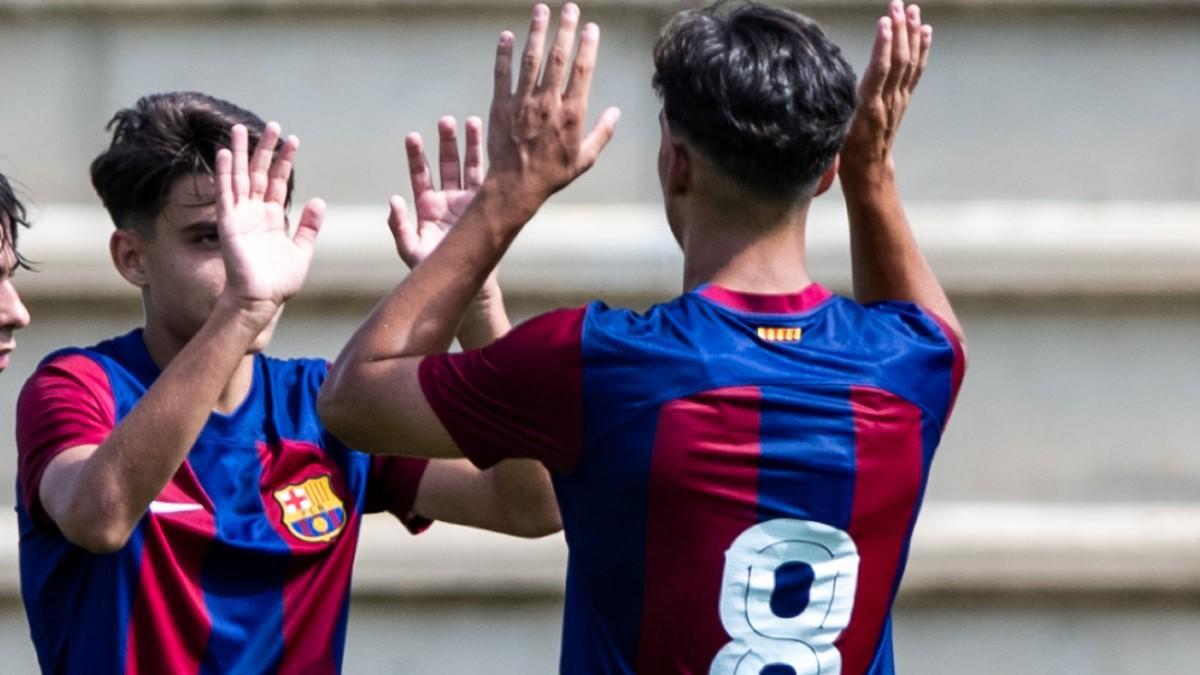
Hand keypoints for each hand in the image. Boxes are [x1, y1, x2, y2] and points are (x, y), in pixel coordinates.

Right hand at [215, 123, 325, 321]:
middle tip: (272, 125)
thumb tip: (319, 201)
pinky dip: (225, 173)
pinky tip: (225, 153)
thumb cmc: (279, 281)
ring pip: (240, 177)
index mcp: (273, 217)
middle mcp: (255, 212)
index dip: (285, 161)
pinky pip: (226, 194)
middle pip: (260, 173)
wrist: (261, 300)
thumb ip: (309, 227)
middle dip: (265, 149)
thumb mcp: (301, 251)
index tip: (293, 140)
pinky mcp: (228, 223)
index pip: (279, 182)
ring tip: (239, 128)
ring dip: (241, 153)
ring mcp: (240, 216)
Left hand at [389, 116, 483, 268]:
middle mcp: (448, 199)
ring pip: (469, 167)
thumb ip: (399, 227)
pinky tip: (496, 144)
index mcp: (427, 206)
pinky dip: (491, 163)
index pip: (420, 174)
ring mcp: (468, 202)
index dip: (416, 156)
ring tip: (471, 122)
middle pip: (446, 164)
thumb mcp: (411, 250)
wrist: (465, 284)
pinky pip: (488, 181)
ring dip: (470, 145)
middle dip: (446, 142)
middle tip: (446, 121)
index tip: (413, 137)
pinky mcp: (486, 207)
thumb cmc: (434, 270)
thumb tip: (393, 200)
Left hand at [484, 3, 620, 218]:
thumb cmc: (552, 175)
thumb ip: (602, 133)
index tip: (591, 28)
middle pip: (558, 57)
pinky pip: (502, 74)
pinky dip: (504, 54)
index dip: (588, 46)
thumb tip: (617, 112)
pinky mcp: (501, 106)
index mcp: (571, 114)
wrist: (516, 186)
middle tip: (569, 8)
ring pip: (530, 60)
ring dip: (536, 32)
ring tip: (540, 10)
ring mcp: (523, 102)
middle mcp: (548, 103)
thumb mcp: (585, 159)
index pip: (582, 71)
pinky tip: (506, 36)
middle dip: (564, 29)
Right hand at [840, 1, 931, 184]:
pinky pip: (915, 70)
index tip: (884, 22)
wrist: (868, 169)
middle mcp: (888, 100)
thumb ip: (836, 107)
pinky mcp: (904, 98)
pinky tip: (925, 32)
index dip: (883, 46)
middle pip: (898, 60)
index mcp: (869, 107)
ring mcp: (899, 98)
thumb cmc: (846, 151)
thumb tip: (823, 84)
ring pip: (910, 62)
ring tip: (913, 10)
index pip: (880, 71)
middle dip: (900, 30)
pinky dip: (922, 49)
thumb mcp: (836, 130)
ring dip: (912, 34)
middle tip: (898, 5)